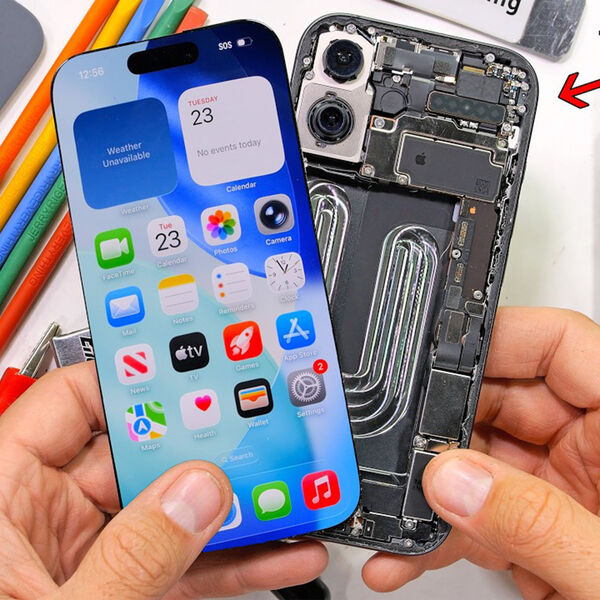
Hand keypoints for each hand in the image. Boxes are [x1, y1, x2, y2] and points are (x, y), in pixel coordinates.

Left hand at [0, 362, 326, 598]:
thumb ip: (129, 558)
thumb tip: (196, 494)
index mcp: (4, 495)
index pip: (73, 401)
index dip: (134, 380)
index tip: (194, 373)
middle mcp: (46, 517)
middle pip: (141, 455)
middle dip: (205, 450)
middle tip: (259, 439)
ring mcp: (89, 558)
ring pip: (172, 512)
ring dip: (233, 508)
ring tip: (286, 496)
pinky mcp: (120, 594)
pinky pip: (182, 567)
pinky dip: (229, 563)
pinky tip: (276, 556)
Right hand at [363, 307, 599, 599]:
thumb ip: (539, 524)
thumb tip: (456, 481)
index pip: (561, 345)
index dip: (498, 339)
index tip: (435, 354)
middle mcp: (595, 449)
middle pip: (502, 403)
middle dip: (445, 431)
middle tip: (405, 457)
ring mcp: (564, 490)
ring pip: (479, 462)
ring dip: (432, 491)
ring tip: (398, 516)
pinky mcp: (540, 530)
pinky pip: (479, 512)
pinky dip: (442, 531)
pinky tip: (412, 550)